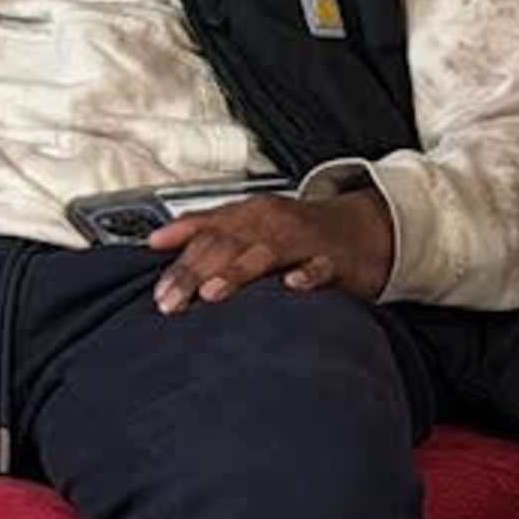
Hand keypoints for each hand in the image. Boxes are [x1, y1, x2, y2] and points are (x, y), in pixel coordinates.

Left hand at [146, 190, 395, 313]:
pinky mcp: (334, 260)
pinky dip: (307, 274)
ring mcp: (302, 241)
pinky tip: (292, 285)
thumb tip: (156, 239)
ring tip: (212, 292)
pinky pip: (320, 267)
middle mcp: (270, 224)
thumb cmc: (296, 229)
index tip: (158, 292)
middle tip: (171, 301)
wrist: (362, 227)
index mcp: (247, 216)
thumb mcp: (248, 222)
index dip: (179, 263)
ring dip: (236, 271)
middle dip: (195, 274)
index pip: (205, 236)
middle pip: (226, 246)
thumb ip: (203, 228)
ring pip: (265, 253)